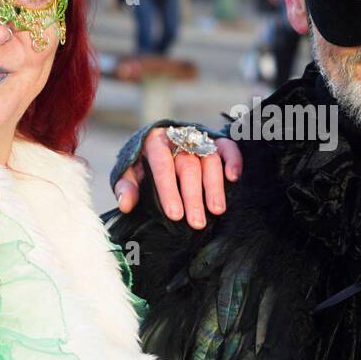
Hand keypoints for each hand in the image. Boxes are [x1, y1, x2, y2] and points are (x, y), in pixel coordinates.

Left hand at [114, 128, 243, 228]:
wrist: (159, 143)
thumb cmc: (144, 163)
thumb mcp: (129, 172)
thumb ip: (126, 186)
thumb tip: (126, 204)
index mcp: (154, 141)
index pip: (163, 166)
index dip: (169, 191)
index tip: (175, 215)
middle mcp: (178, 137)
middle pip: (188, 166)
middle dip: (193, 196)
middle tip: (197, 223)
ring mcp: (199, 137)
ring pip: (209, 159)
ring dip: (214, 186)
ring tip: (217, 210)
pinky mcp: (216, 139)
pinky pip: (227, 147)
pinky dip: (233, 160)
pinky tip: (233, 178)